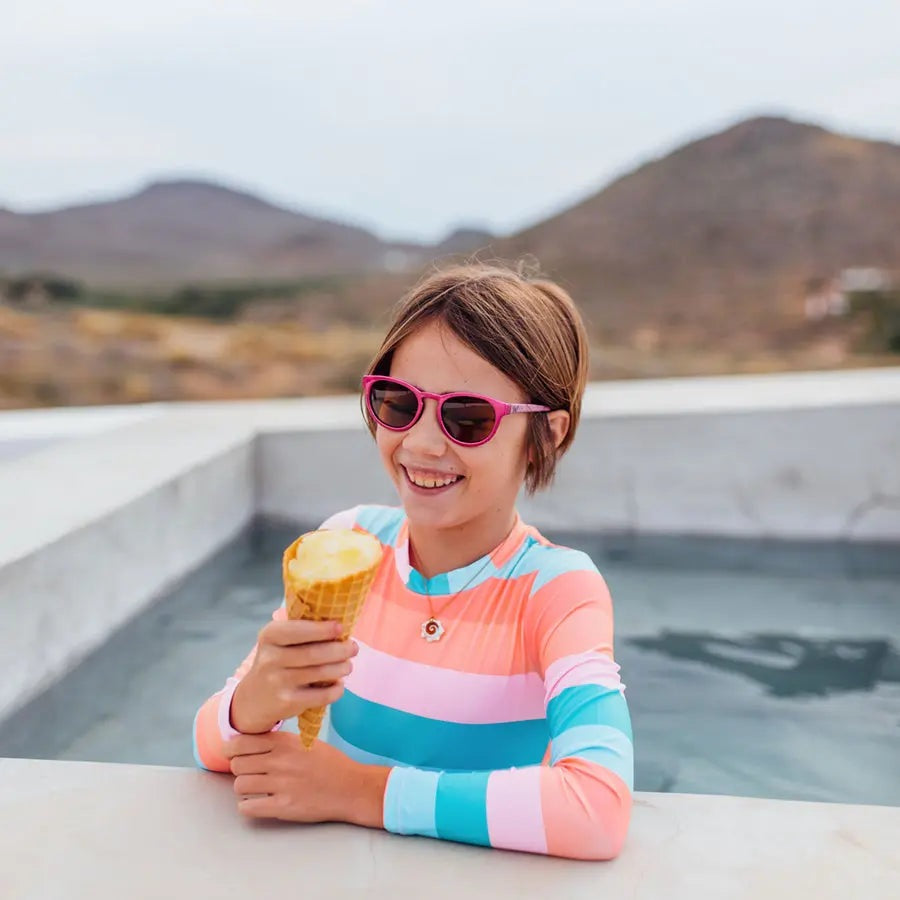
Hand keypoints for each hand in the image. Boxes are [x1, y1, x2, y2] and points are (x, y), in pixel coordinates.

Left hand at [224, 732, 388, 827]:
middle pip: (237, 764)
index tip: (234, 754)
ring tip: (255, 789)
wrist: (350, 787)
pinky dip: (248, 806)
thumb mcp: (306, 742)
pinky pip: (248, 808)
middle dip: (239, 769)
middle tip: (250, 773)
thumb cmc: (329, 763)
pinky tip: (258, 803)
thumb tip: (250, 744)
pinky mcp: (283, 806)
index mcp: (285, 742)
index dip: (232, 749)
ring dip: (244, 788)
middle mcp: (280, 761)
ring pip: (240, 785)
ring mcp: (281, 784)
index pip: (241, 741)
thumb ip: (279, 742)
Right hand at [230, 619, 358, 733]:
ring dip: (341, 668)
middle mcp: (270, 658)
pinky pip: (321, 696)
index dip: (322, 629)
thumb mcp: (278, 641)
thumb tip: (339, 627)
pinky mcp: (287, 702)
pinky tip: (339, 685)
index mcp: (269, 636)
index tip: (340, 627)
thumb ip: (301, 631)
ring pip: (320, 673)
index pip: (298, 630)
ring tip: (348, 665)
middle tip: (353, 648)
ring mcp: (278, 682)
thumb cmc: (275, 662)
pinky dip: (336, 690)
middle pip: (314, 653)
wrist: (253, 699)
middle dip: (340, 650)